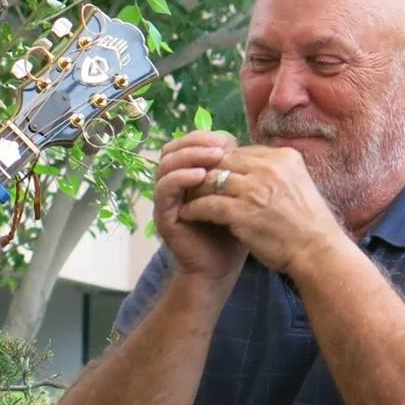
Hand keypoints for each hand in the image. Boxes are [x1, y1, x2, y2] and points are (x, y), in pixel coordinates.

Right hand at [153, 132, 248, 284]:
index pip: (187, 144)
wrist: (221, 267)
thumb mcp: (237, 196)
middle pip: (172, 149)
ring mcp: (165, 199)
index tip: (228, 140)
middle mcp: (172, 184)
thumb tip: (243, 142)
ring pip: (165, 164)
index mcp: (187, 175)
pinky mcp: (162, 215)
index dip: (205, 137)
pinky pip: (164, 188)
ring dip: (189, 156)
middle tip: (220, 146)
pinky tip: (201, 176)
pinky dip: (181, 178)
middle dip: (196, 142)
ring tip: (214, 158)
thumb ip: (234, 171)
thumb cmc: (231, 232)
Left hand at [179, 142, 347, 274]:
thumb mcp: (297, 184)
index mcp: (284, 157)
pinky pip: (208, 205)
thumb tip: (251, 167)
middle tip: (189, 184)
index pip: (242, 152)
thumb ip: (275, 173)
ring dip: (195, 189)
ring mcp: (255, 190)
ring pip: (212, 180)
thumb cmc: (308, 224)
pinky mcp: (242, 213)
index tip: (211, 174)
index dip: (223, 163)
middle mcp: (269, 168)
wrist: (318, 252)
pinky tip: (186, 214)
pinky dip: (194, 208)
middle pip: (223, 162)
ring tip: (185, 198)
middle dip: (205, 172)